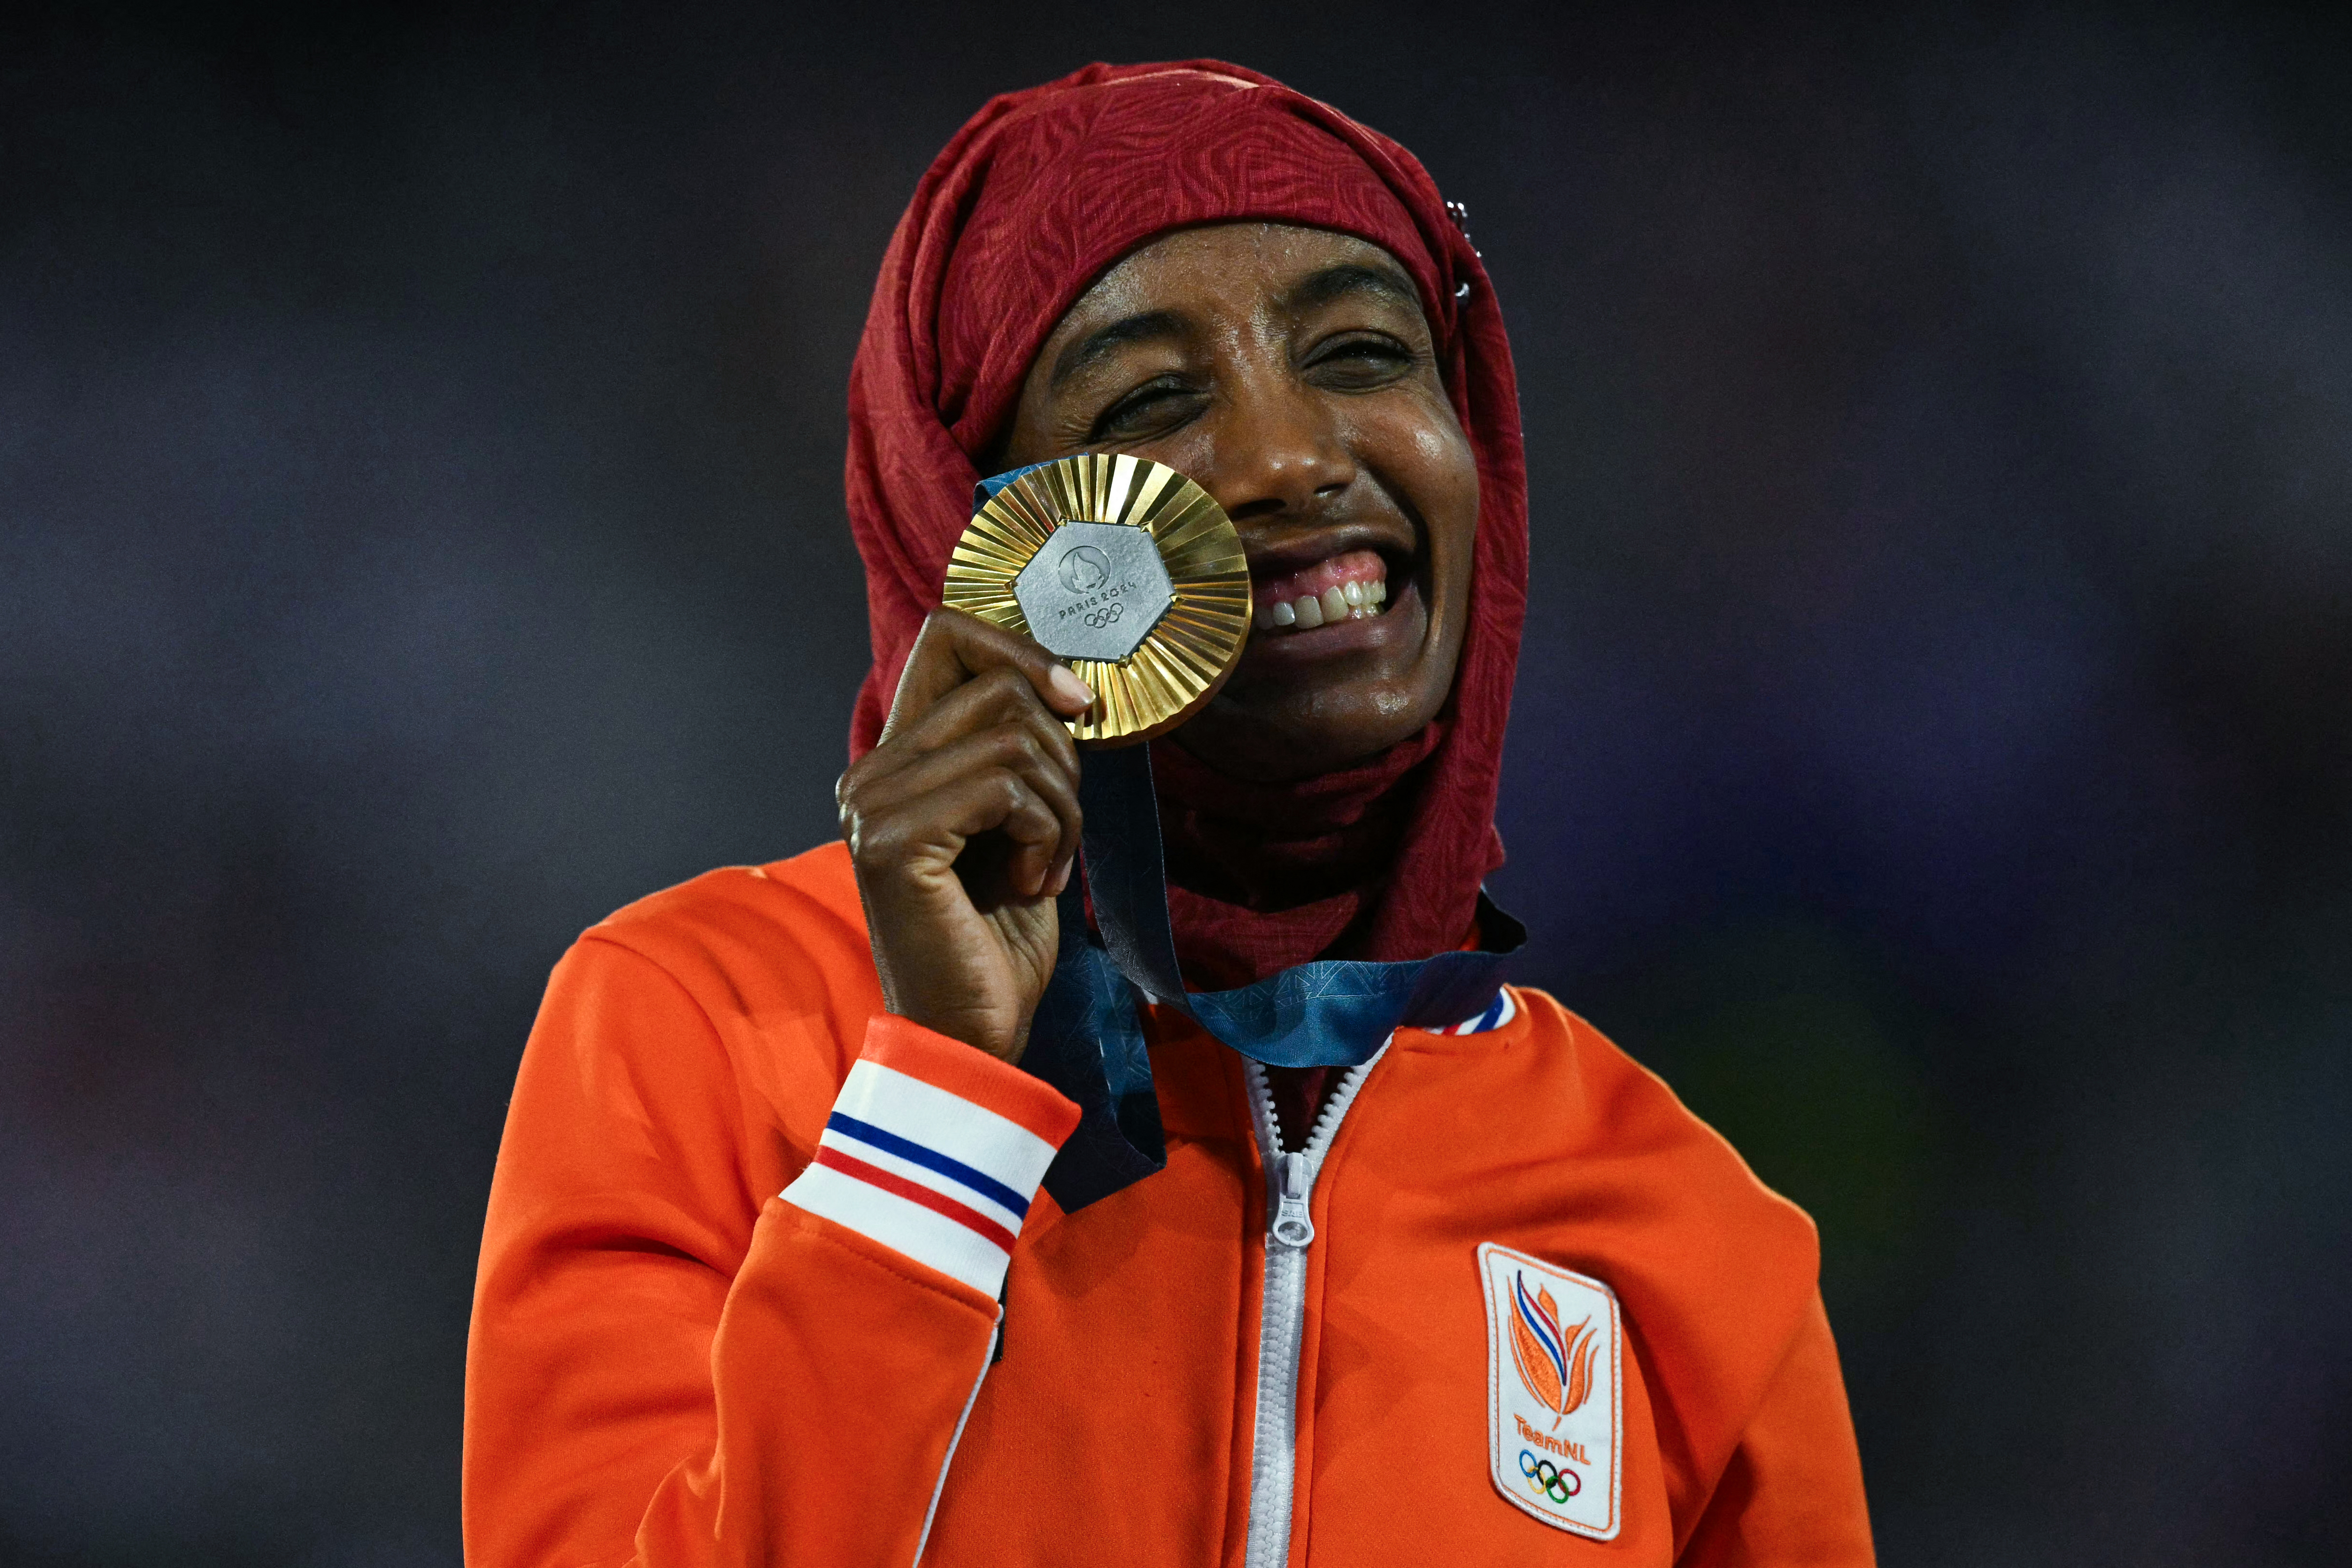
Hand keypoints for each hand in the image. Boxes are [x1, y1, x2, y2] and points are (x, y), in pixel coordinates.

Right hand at [837, 609, 1093, 1062]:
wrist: (975, 1033)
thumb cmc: (999, 935)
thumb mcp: (1018, 822)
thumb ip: (1018, 751)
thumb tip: (1066, 685)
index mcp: (894, 759)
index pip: (948, 637)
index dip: (1022, 652)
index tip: (1078, 704)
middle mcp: (868, 772)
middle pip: (999, 686)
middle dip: (1061, 756)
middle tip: (1056, 832)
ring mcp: (872, 805)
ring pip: (1012, 735)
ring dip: (1060, 805)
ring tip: (1043, 866)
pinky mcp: (892, 841)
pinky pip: (1005, 787)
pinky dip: (1046, 833)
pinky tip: (1029, 884)